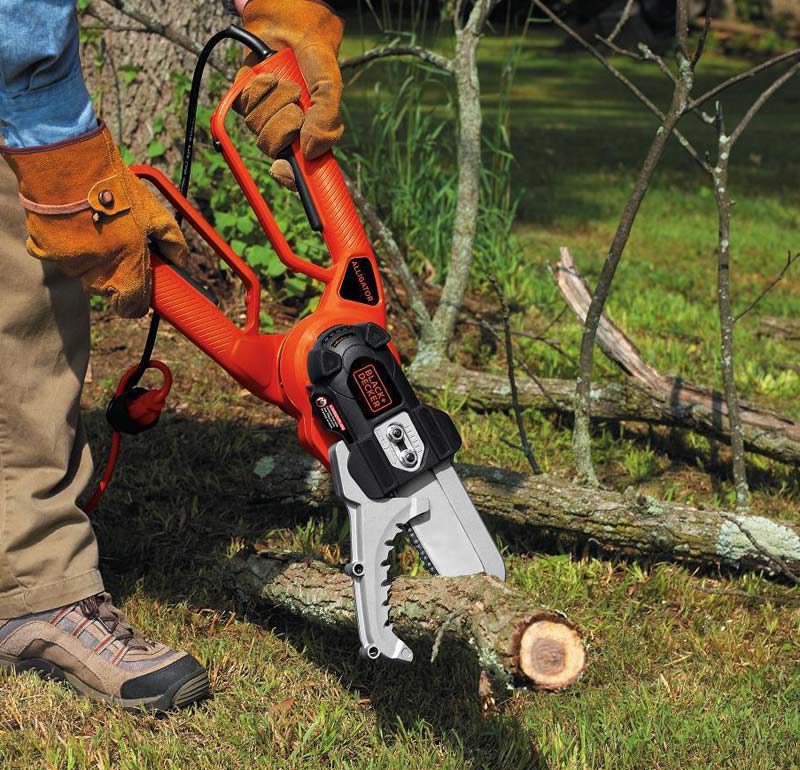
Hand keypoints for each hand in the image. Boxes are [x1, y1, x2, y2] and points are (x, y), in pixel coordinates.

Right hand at [0, 123, 187, 317]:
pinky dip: (68, 244)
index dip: (138, 300)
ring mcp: (68, 264)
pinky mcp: (43, 250)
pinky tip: (75, 223)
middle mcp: (95, 276)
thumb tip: (180, 260)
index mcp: (125, 274)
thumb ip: (173, 243)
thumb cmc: (118, 193)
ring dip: (92, 258)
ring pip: (84, 272)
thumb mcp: (156, 216)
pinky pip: (61, 255)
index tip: (140, 288)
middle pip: (108, 289)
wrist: (72, 167)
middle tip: (122, 246)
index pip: (131, 308)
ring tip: (99, 227)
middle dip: (117, 273)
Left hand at [239, 0, 344, 189]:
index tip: (289, 175)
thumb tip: (309, 153)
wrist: (291, 25)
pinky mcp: (244, 100)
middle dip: (285, 125)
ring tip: (286, 84)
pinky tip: (268, 78)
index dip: (292, 180)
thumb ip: (327, 122)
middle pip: (273, 150)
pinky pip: (243, 106)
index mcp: (308, 139)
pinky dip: (257, 89)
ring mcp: (263, 117)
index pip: (298, 173)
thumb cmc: (316, 59)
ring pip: (257, 127)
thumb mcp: (330, 89)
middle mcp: (285, 133)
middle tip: (297, 107)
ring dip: (273, 102)